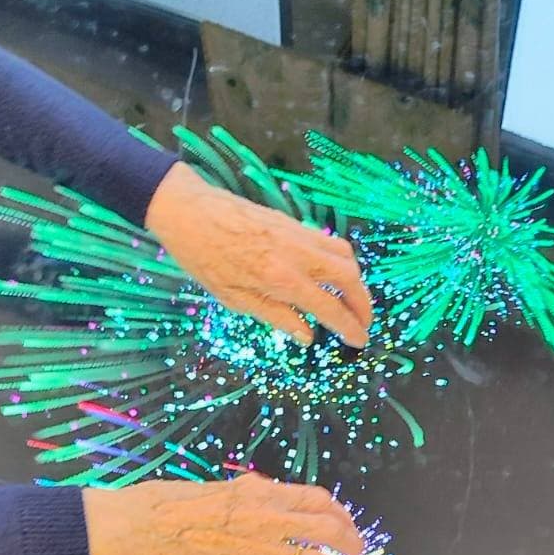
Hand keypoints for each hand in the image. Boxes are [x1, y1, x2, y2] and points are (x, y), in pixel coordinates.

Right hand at [83, 474, 362, 554]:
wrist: (129, 530)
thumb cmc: (157, 505)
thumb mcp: (208, 488)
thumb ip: (241, 494)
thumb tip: (260, 493)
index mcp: (255, 491)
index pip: (315, 498)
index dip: (339, 512)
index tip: (344, 523)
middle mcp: (264, 517)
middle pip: (327, 528)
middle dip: (351, 541)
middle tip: (358, 553)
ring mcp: (256, 550)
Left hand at [145, 162, 371, 348]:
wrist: (191, 212)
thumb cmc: (205, 260)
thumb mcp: (235, 299)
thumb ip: (276, 317)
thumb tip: (307, 335)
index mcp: (282, 279)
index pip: (330, 308)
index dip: (350, 327)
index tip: (360, 341)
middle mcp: (298, 255)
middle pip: (349, 279)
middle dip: (363, 304)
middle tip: (362, 323)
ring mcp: (298, 235)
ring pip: (345, 256)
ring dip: (355, 281)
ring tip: (350, 300)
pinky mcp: (293, 223)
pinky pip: (329, 242)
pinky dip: (339, 261)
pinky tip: (330, 275)